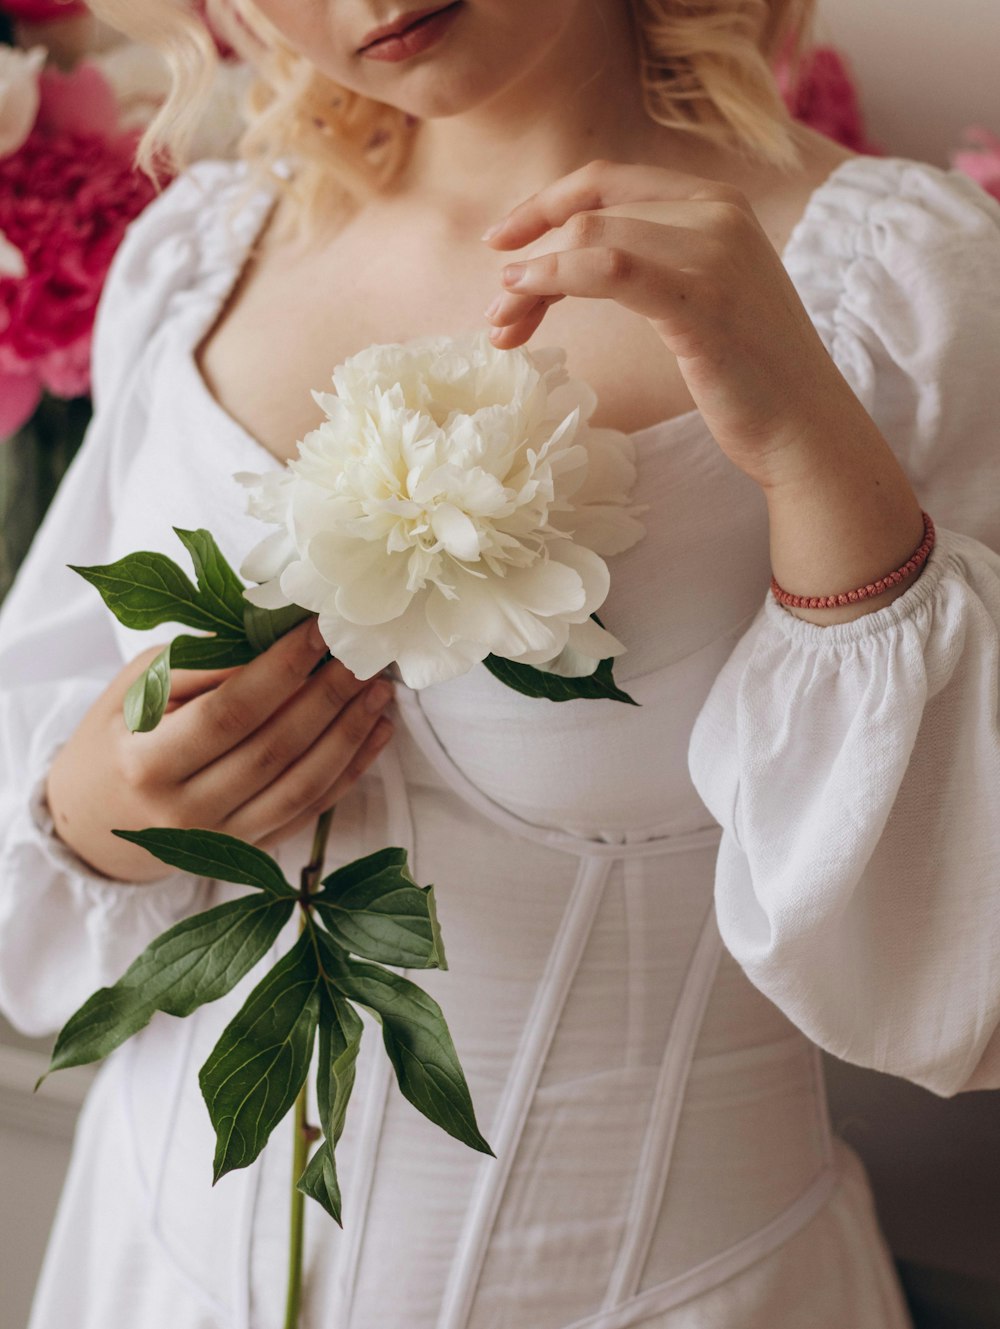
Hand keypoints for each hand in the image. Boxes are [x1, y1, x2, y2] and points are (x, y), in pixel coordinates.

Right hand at [45, 617, 394, 882]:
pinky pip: (311, 810)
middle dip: (327, 697)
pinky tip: (376, 731)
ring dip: (349, 734)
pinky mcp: (251, 851)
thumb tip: (279, 636)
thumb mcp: (140, 688)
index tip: (319, 630)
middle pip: (273, 750)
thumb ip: (204, 665)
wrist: (97, 818)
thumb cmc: (121, 734)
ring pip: (301, 785)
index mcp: (147, 763)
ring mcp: (222, 839)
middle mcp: (185, 811)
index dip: (281, 670)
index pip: (229, 712)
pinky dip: (351, 770)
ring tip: (379, 690)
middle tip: (360, 654)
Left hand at [481, 157, 871, 490]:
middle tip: (495, 311)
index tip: (500, 243)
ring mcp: (713, 252)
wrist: (804, 428)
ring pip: (589, 237)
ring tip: (502, 327)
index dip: (543, 204)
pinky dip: (553, 278)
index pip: (608, 181)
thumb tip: (575, 258)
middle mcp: (718, 212)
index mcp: (717, 202)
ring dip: (530, 281)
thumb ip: (656, 261)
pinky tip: (520, 300)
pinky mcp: (700, 300)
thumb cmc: (747, 375)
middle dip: (528, 253)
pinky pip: (607, 269)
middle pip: (590, 211)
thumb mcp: (702, 297)